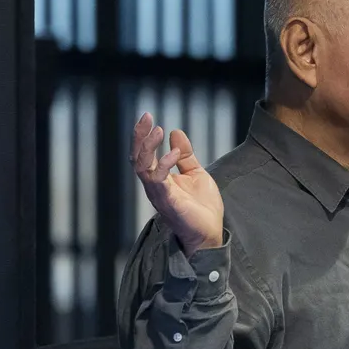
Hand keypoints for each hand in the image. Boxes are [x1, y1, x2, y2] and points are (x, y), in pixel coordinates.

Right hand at [131, 113, 224, 254]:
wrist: (211, 232)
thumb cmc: (201, 207)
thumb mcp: (195, 173)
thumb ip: (186, 155)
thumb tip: (176, 132)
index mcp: (158, 179)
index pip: (143, 154)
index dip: (142, 135)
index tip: (146, 116)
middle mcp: (154, 186)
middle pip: (137, 159)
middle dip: (140, 137)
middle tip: (146, 118)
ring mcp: (159, 195)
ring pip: (143, 168)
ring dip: (148, 148)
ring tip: (158, 130)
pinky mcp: (169, 203)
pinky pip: (159, 182)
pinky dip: (164, 165)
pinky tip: (174, 154)